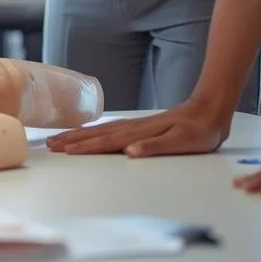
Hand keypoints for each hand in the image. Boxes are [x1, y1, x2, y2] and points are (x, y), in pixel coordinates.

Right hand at [46, 99, 229, 156]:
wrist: (210, 109)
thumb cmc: (199, 130)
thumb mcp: (182, 142)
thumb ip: (155, 147)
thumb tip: (130, 151)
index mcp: (139, 134)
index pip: (105, 142)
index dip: (84, 147)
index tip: (64, 151)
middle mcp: (133, 128)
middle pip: (96, 134)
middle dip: (72, 139)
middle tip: (50, 145)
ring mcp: (135, 126)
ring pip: (100, 131)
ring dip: (79, 135)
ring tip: (60, 139)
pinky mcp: (141, 126)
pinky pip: (110, 129)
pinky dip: (94, 131)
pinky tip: (90, 133)